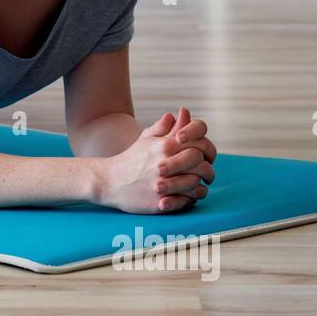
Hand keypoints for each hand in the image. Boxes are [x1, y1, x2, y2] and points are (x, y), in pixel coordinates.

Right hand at [97, 109, 216, 213]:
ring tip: (199, 183)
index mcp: (164, 145)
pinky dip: (193, 196)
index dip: (206, 147)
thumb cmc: (131, 159)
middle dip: (207, 167)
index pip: (198, 141)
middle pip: (200, 162)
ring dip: (201, 182)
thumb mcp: (146, 139)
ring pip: (197, 182)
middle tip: (207, 172)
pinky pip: (189, 200)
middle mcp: (164, 164)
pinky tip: (191, 193)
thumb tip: (183, 112)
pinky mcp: (160, 202)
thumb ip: (166, 126)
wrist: (109, 181)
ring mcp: (163, 184)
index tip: (204, 154)